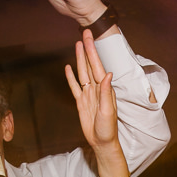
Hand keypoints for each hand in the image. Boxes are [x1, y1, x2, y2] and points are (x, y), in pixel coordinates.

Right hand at [65, 31, 117, 150]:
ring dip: (80, 59)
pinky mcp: (81, 102)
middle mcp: (96, 89)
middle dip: (87, 49)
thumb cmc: (108, 129)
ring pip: (82, 72)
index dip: (92, 51)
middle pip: (89, 65)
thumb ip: (106, 92)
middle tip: (84, 33)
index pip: (97, 66)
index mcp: (104, 89)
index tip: (89, 37)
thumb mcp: (108, 111)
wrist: (101, 142)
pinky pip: (75, 87)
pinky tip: (68, 67)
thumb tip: (107, 74)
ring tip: (77, 45)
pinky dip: (71, 77)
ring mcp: (88, 95)